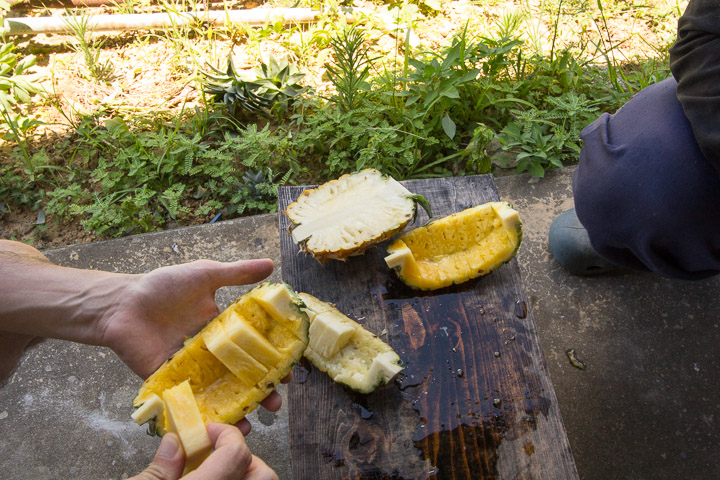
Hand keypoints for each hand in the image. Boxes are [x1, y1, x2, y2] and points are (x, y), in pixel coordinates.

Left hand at [97, 258, 285, 433]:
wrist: (122, 304)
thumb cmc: (162, 287)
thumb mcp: (204, 275)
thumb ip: (237, 273)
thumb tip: (271, 265)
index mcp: (223, 329)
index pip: (255, 348)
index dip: (273, 361)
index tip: (289, 371)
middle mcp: (211, 353)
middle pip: (242, 377)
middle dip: (260, 393)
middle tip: (274, 404)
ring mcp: (192, 370)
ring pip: (219, 395)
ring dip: (236, 410)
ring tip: (248, 424)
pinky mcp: (171, 383)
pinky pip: (189, 403)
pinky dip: (203, 417)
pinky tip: (216, 428)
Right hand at [128, 423, 277, 479]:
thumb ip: (160, 468)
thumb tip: (176, 442)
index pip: (238, 453)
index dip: (224, 435)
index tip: (205, 432)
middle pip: (263, 473)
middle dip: (245, 457)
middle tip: (218, 455)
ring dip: (245, 473)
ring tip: (220, 470)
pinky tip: (219, 479)